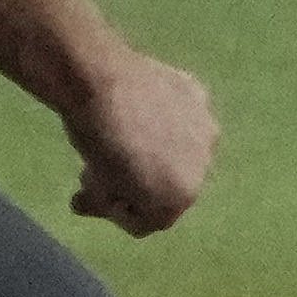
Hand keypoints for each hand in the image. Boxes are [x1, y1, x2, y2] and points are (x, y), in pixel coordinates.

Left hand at [64, 52, 217, 235]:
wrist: (99, 77)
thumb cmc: (96, 139)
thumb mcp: (100, 185)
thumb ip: (113, 200)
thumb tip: (107, 193)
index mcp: (183, 194)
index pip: (153, 219)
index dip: (119, 209)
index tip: (89, 192)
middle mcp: (207, 163)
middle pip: (171, 186)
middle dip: (138, 182)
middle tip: (99, 169)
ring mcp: (205, 125)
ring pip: (178, 151)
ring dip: (151, 152)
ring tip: (115, 138)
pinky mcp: (197, 92)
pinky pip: (179, 116)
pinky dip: (160, 118)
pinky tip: (135, 108)